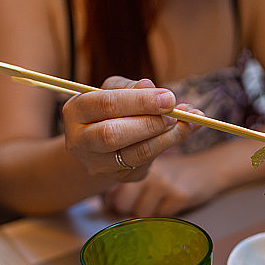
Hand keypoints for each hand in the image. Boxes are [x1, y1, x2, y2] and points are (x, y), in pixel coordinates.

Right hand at [61, 77, 198, 180]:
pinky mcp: (120, 177)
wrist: (101, 143)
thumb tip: (150, 86)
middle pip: (113, 134)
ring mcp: (99, 164)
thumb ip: (131, 87)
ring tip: (188, 122)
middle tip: (175, 114)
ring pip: (135, 153)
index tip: (168, 97)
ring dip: (167, 137)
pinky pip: (148, 163)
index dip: (139, 101)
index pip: (106, 104)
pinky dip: (170, 145)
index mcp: (75, 111)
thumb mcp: (115, 90)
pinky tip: (186, 131)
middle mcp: (81, 141)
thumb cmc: (110, 109)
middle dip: (150, 123)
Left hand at [102, 152, 220, 216]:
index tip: (125, 199)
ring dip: (149, 210)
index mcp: (133, 158)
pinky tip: (172, 200)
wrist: (207, 169)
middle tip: (145, 199)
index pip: (109, 191)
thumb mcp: (146, 169)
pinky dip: (165, 212)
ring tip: (160, 198)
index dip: (113, 199)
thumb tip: (103, 203)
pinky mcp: (178, 194)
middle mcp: (145, 168)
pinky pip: (160, 216)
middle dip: (129, 207)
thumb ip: (124, 180)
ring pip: (140, 212)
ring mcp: (162, 182)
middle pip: (120, 204)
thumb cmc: (169, 173)